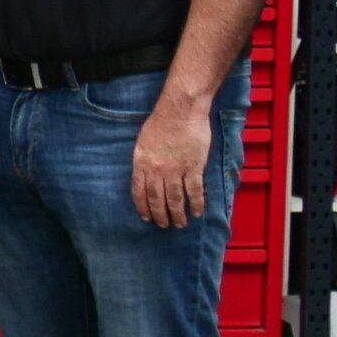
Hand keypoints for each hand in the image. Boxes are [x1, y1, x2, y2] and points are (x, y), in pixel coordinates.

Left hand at [131, 96, 212, 228]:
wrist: (180, 111)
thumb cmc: (160, 122)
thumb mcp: (142, 142)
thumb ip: (143, 161)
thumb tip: (145, 175)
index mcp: (141, 163)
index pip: (139, 191)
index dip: (143, 207)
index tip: (146, 217)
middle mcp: (157, 170)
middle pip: (157, 198)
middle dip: (160, 215)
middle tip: (164, 225)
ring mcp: (175, 170)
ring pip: (175, 198)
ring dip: (178, 214)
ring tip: (180, 224)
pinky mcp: (193, 167)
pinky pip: (195, 190)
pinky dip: (196, 203)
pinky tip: (197, 212)